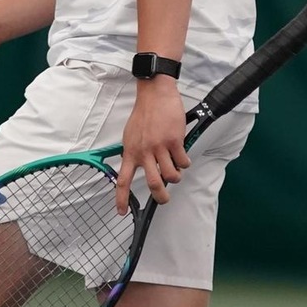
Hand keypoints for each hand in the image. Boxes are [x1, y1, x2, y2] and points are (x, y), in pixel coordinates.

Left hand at [115, 79, 189, 212]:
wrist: (155, 95)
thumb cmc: (144, 113)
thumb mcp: (131, 135)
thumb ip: (134, 152)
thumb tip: (138, 167)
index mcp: (130, 151)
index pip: (122, 180)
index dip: (121, 199)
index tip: (121, 211)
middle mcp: (144, 152)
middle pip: (152, 183)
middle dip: (160, 196)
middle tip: (164, 199)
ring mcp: (159, 147)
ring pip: (170, 175)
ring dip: (176, 177)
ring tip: (176, 170)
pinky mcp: (174, 141)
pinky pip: (183, 161)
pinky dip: (185, 162)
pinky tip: (183, 156)